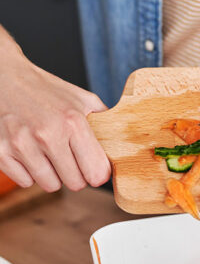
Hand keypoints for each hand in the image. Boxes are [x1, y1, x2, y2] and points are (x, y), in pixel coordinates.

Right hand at [0, 34, 110, 191]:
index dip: (98, 174)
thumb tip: (124, 143)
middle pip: (75, 184)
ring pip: (51, 185)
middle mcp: (48, 134)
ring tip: (50, 154)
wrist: (5, 77)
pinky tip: (31, 154)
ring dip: (53, 175)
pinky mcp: (1, 151)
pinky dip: (30, 173)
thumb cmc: (47, 90)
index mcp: (73, 122)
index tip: (94, 168)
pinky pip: (25, 182)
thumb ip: (105, 121)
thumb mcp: (83, 99)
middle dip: (77, 175)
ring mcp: (22, 144)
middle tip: (71, 159)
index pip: (97, 173)